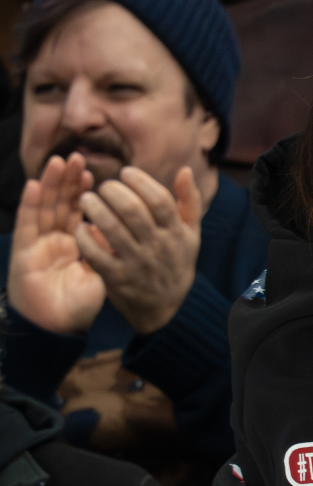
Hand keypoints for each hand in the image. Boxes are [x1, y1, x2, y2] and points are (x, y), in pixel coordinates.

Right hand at [7, 153, 105, 333]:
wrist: (57, 328)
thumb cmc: (78, 305)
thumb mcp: (100, 273)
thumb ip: (104, 249)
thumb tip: (114, 226)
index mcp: (74, 244)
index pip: (78, 212)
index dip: (84, 192)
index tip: (94, 172)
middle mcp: (54, 240)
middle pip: (60, 204)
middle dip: (67, 180)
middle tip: (77, 157)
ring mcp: (38, 244)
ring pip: (43, 208)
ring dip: (49, 184)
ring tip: (58, 162)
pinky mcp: (24, 252)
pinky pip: (28, 224)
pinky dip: (30, 204)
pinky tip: (33, 185)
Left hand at [76, 166, 201, 335]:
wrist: (168, 309)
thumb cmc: (176, 262)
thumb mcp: (191, 234)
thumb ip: (189, 201)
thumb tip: (184, 169)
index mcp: (176, 233)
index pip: (159, 200)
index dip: (140, 181)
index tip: (125, 173)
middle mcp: (157, 247)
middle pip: (132, 210)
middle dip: (112, 191)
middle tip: (102, 186)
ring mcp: (137, 263)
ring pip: (111, 228)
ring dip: (94, 208)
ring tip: (86, 199)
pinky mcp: (117, 279)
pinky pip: (95, 253)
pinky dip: (84, 237)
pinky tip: (81, 226)